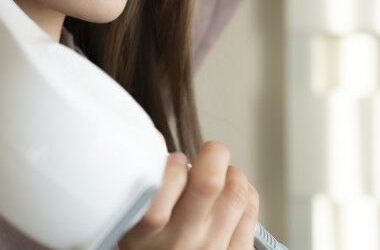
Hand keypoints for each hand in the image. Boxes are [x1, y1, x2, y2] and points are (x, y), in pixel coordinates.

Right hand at [118, 141, 258, 249]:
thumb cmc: (152, 248)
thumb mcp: (129, 227)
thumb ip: (141, 189)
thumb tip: (155, 140)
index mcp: (145, 237)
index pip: (161, 195)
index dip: (171, 167)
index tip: (174, 160)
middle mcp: (181, 243)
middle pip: (208, 184)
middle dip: (212, 155)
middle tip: (208, 152)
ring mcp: (212, 249)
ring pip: (235, 192)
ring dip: (231, 172)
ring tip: (221, 173)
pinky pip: (250, 210)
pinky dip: (245, 192)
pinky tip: (232, 191)